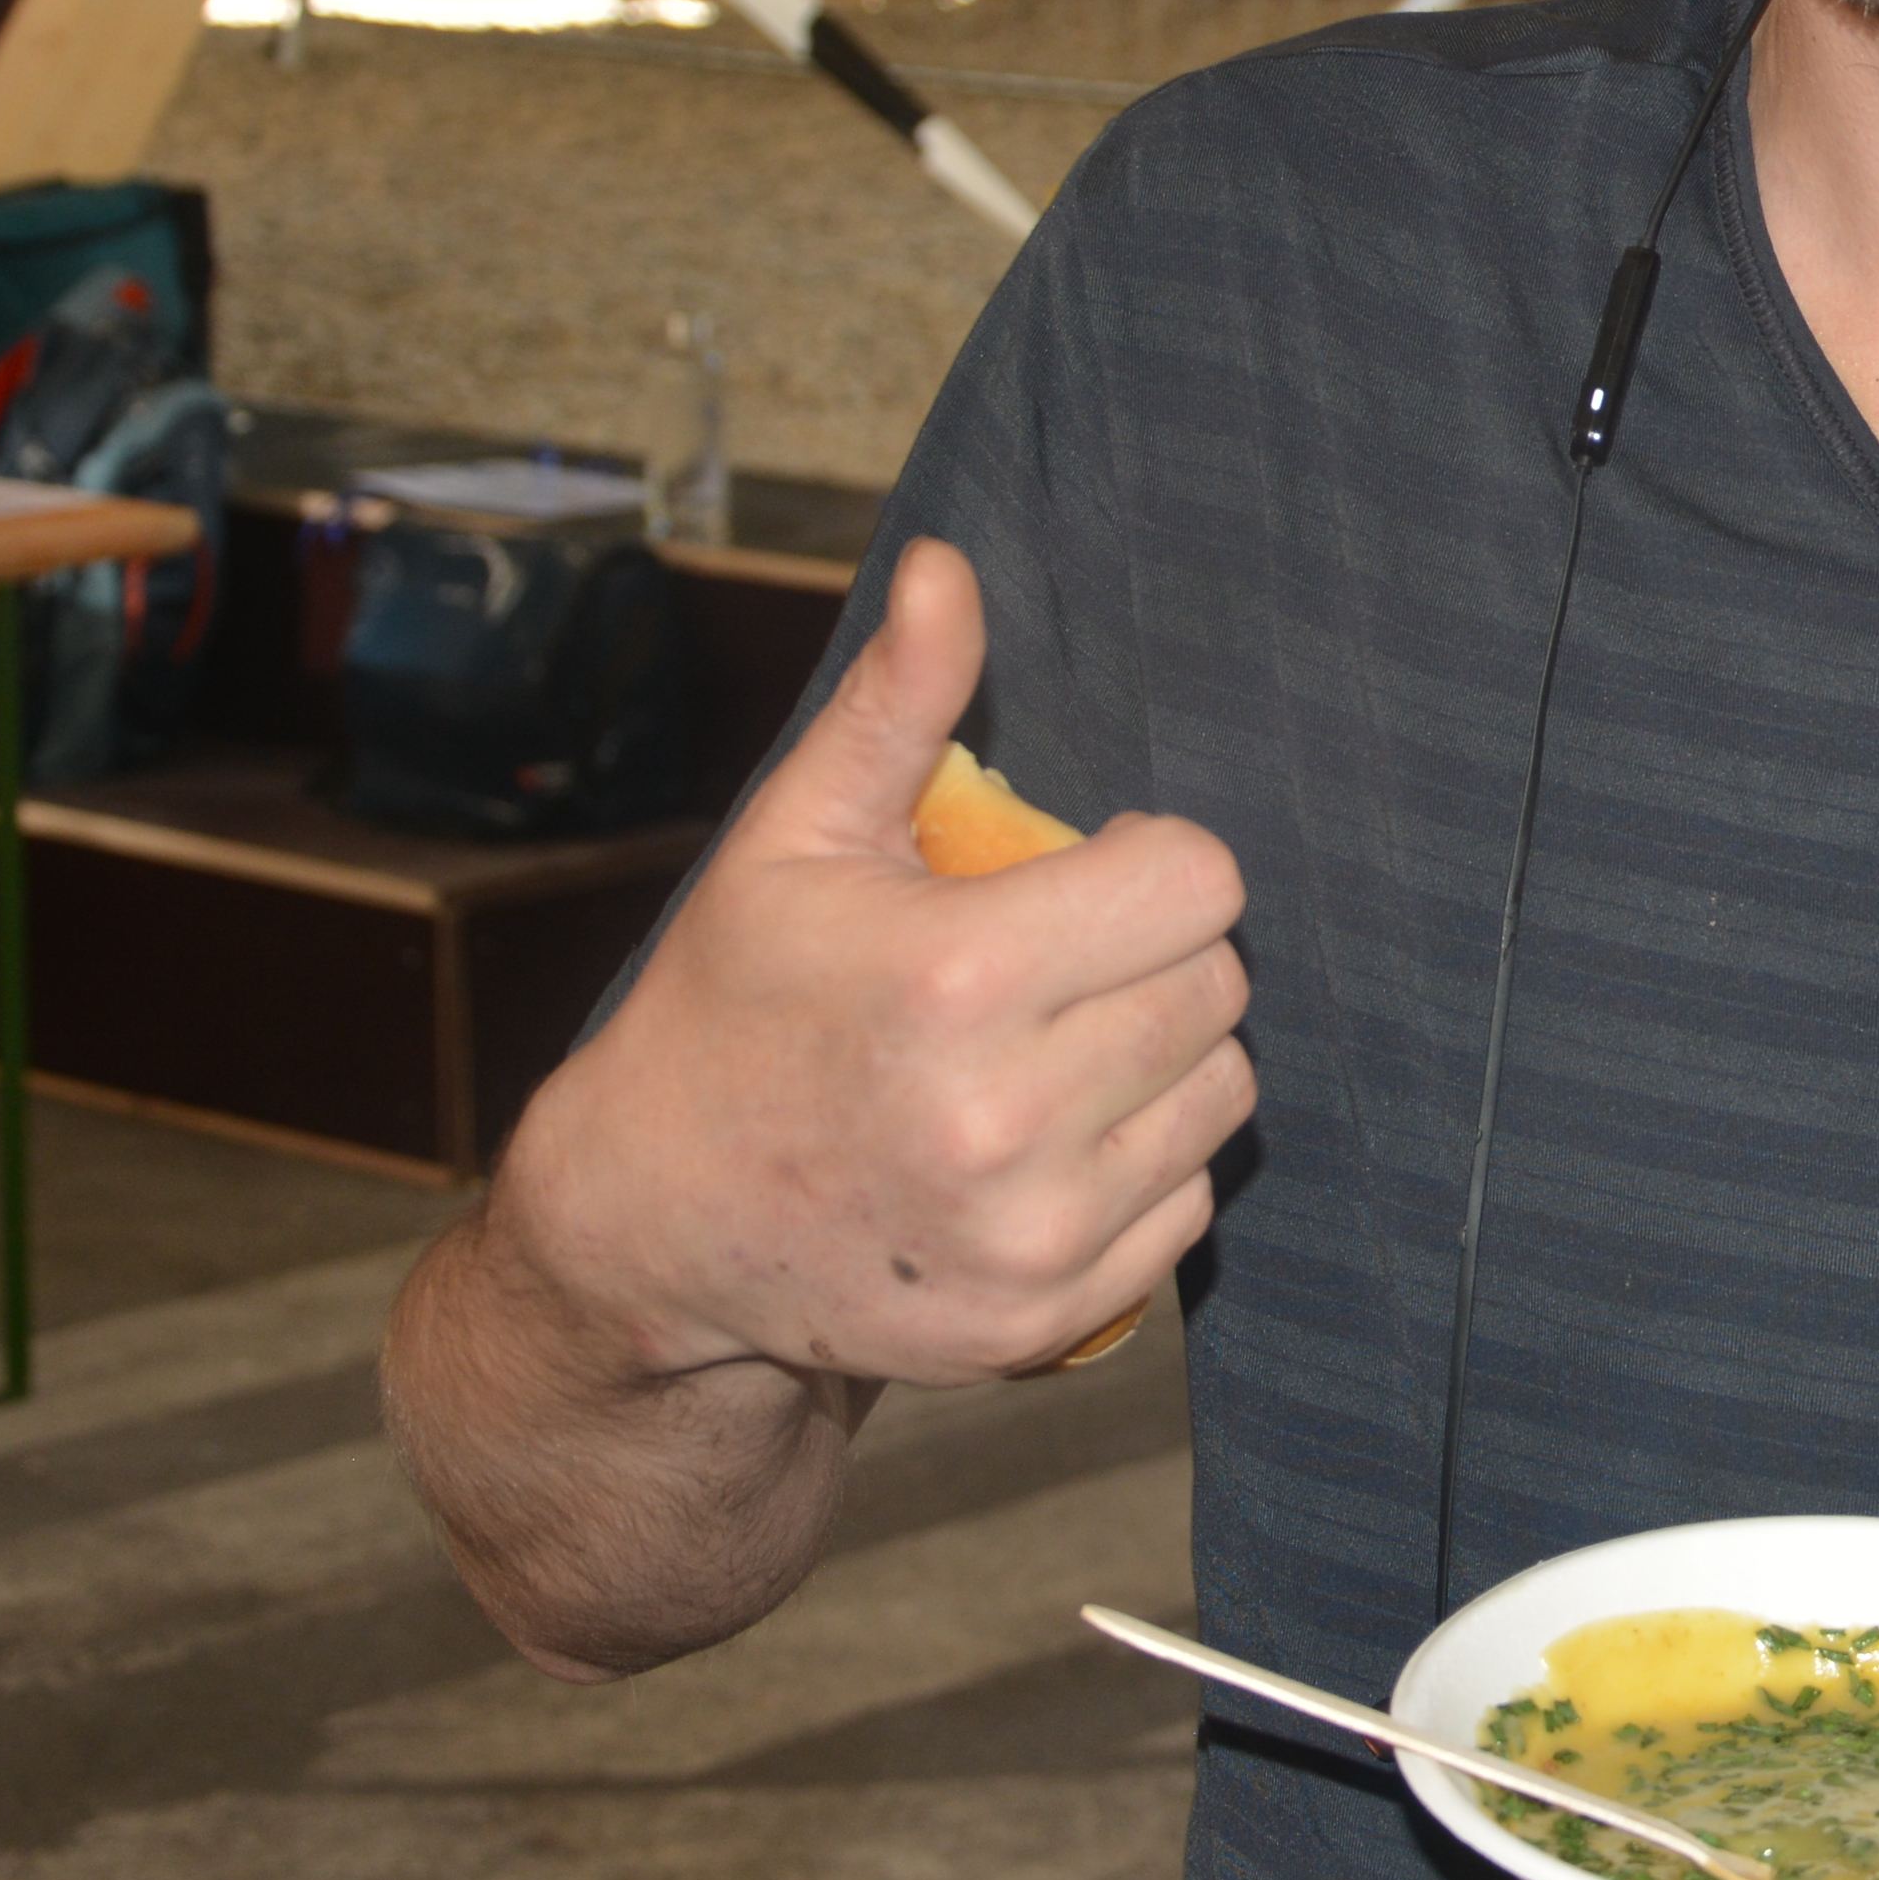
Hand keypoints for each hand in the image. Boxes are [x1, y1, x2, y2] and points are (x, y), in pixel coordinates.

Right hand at [495, 537, 1254, 1393]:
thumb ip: (896, 702)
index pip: (1196, 883)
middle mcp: (1005, 1117)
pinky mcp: (1048, 1315)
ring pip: (1221, 1094)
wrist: (657, 1229)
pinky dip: (1143, 1165)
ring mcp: (1032, 1232)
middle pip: (1218, 985)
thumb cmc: (730, 1006)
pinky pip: (1189, 1204)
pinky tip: (1047, 1144)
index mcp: (954, 979)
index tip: (1084, 872)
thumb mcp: (794, 838)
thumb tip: (948, 564)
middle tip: (1062, 964)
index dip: (1150, 862)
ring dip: (1163, 1058)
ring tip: (1057, 1048)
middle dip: (1156, 953)